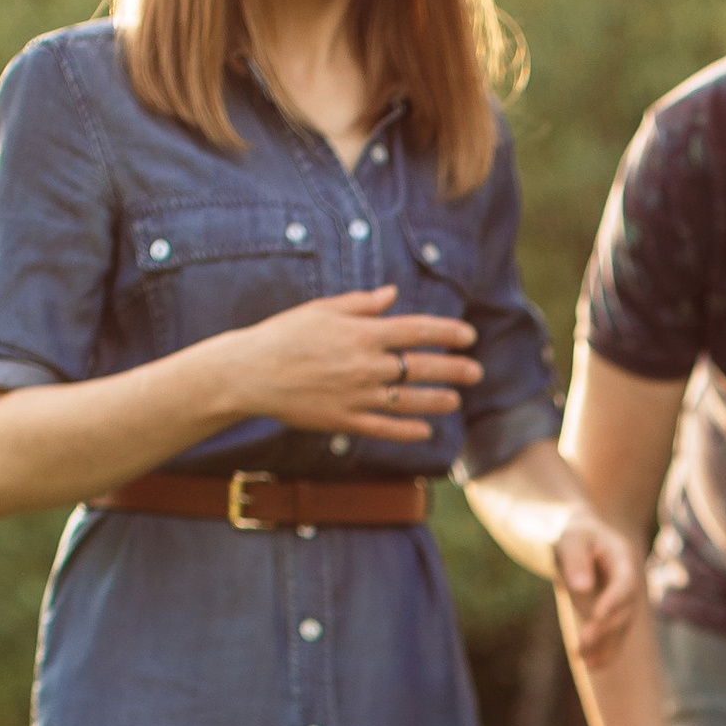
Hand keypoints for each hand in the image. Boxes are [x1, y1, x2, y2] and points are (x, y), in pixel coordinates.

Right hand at [223, 287, 473, 445]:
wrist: (250, 372)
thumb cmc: (284, 335)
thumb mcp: (322, 310)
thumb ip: (361, 304)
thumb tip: (392, 295)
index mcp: (362, 333)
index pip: (416, 331)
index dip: (447, 333)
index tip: (468, 336)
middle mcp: (365, 365)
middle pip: (421, 367)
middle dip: (453, 369)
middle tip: (475, 371)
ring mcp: (356, 395)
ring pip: (408, 400)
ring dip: (437, 401)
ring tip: (456, 400)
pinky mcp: (344, 420)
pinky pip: (384, 427)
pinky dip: (407, 429)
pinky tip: (426, 430)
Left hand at [550, 510, 641, 668]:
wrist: (583, 541)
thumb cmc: (576, 536)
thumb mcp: (571, 539)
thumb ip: (575, 559)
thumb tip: (582, 588)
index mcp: (623, 561)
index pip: (624, 585)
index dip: (613, 601)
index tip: (596, 616)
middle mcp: (628, 585)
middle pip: (623, 612)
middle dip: (604, 629)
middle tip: (582, 642)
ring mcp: (622, 603)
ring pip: (619, 629)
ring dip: (603, 646)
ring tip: (583, 660)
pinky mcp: (612, 616)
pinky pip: (613, 637)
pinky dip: (604, 651)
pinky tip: (590, 665)